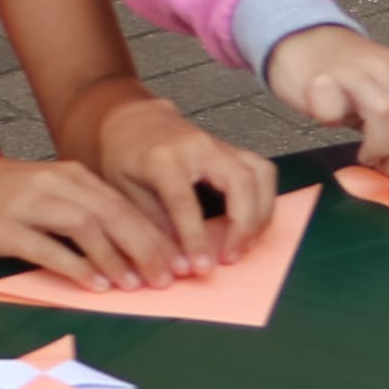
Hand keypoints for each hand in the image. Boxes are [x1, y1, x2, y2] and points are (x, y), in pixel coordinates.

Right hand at [0, 156, 186, 292]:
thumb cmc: (4, 197)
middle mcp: (57, 184)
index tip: (177, 259)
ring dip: (116, 258)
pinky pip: (50, 249)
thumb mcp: (50, 192)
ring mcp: (32, 204)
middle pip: (113, 214)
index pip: (124, 204)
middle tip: (168, 277)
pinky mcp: (9, 229)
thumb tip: (129, 243)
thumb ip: (84, 209)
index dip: (154, 233)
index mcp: (73, 174)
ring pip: (87, 228)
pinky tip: (97, 285)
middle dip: (145, 247)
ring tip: (138, 284)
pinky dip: (77, 267)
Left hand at [86, 92, 280, 269]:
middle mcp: (199, 146)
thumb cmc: (125, 155)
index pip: (185, 201)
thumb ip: (151, 224)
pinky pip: (263, 173)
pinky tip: (252, 224)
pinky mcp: (234, 150)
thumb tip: (175, 260)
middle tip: (230, 257)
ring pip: (259, 174)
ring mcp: (221, 145)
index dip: (195, 237)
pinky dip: (264, 200)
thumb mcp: (123, 191)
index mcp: (163, 157)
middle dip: (242, 225)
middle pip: (238, 182)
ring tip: (245, 244)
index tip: (200, 266)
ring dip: (259, 214)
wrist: (134, 122)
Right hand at [263, 25, 388, 184]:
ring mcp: (357, 72)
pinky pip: (333, 110)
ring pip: (386, 116)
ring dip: (378, 148)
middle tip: (385, 171)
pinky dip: (334, 123)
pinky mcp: (322, 79)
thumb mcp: (383, 96)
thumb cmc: (343, 79)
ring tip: (365, 155)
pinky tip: (330, 122)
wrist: (302, 42)